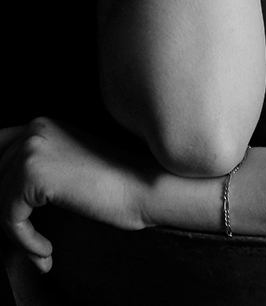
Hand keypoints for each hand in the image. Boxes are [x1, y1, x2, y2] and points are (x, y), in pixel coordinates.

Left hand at [0, 117, 150, 272]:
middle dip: (8, 213)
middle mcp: (34, 129)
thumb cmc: (115, 183)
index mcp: (42, 124)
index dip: (1, 187)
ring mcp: (32, 149)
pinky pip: (8, 218)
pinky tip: (46, 250)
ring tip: (42, 250)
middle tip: (30, 239)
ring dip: (18, 233)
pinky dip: (24, 241)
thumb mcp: (69, 164)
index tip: (14, 216)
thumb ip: (37, 166)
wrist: (143, 186)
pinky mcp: (33, 174)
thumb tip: (3, 191)